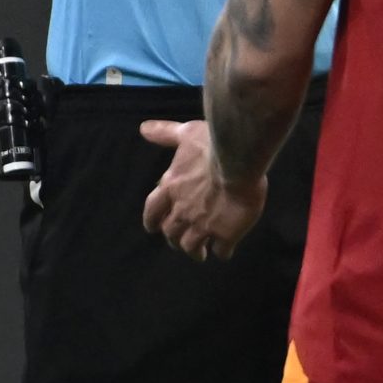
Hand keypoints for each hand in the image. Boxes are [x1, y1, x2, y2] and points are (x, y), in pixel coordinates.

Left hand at [139, 118, 267, 261]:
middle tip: (181, 242)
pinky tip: (225, 251)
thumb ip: (166, 133)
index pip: (152, 211)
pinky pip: (221, 251)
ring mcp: (202, 225)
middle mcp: (182, 210)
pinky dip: (221, 252)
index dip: (152, 221)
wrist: (238, 161)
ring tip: (201, 254)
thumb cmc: (212, 145)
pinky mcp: (225, 234)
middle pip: (171, 233)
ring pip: (191, 246)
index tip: (153, 228)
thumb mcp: (186, 133)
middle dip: (174, 239)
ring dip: (194, 251)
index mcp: (170, 188)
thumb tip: (143, 128)